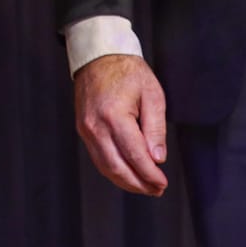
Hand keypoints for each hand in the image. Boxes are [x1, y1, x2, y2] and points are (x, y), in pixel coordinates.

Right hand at [73, 53, 168, 195]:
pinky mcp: (83, 130)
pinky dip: (113, 170)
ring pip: (105, 167)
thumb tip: (157, 158)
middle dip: (138, 184)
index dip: (150, 174)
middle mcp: (96, 126)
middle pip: (117, 167)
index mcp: (115, 116)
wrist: (99, 56)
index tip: (163, 183)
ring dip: (125, 181)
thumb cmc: (128, 71)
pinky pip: (98, 158)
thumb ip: (155, 128)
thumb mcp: (152, 94)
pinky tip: (128, 173)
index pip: (135, 155)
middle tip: (156, 190)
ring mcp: (86, 129)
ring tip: (145, 186)